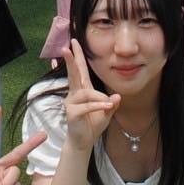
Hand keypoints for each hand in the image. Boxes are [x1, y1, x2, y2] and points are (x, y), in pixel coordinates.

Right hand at [63, 38, 119, 152]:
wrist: (84, 142)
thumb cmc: (93, 124)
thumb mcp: (106, 113)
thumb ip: (112, 103)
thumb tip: (117, 96)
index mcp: (83, 90)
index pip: (80, 70)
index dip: (77, 56)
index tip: (73, 42)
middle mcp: (75, 94)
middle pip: (73, 74)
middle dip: (71, 61)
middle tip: (66, 48)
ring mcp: (71, 103)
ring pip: (85, 93)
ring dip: (99, 97)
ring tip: (109, 104)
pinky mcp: (72, 113)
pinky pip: (87, 106)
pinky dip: (98, 105)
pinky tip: (107, 107)